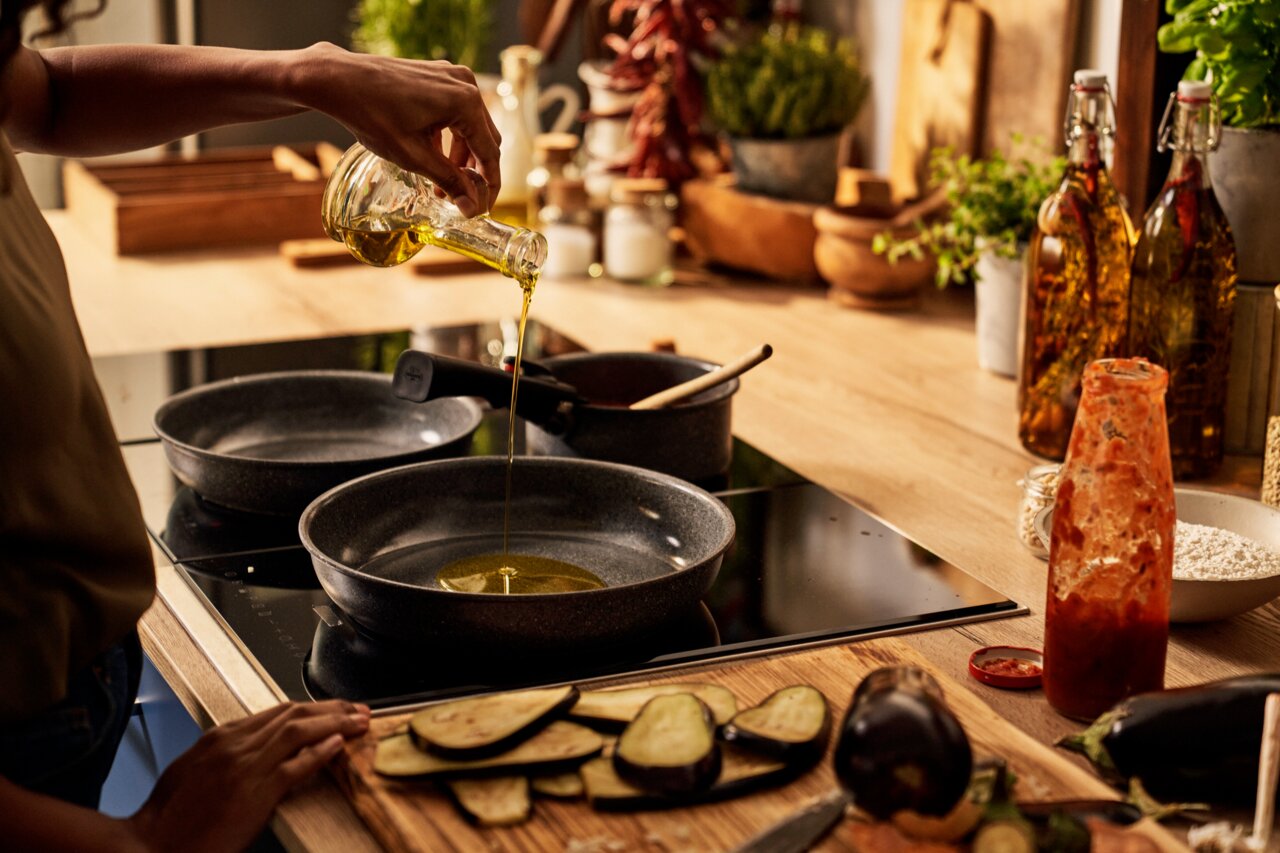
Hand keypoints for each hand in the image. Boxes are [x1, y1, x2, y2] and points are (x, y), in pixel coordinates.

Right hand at [125, 700, 369, 852]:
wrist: (149, 847)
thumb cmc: (167, 820)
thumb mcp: (192, 774)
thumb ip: (223, 757)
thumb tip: (250, 752)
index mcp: (220, 738)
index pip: (276, 712)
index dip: (311, 708)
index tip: (333, 709)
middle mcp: (234, 744)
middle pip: (293, 713)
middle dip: (330, 708)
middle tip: (358, 709)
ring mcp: (245, 766)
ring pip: (299, 731)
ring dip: (335, 722)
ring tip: (360, 721)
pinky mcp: (254, 791)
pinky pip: (296, 764)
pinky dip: (320, 752)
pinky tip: (339, 745)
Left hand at [299, 42, 500, 216]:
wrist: (338, 80)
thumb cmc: (372, 114)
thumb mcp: (413, 156)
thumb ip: (449, 181)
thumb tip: (472, 207)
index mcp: (464, 102)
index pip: (489, 152)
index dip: (489, 184)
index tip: (484, 207)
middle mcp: (465, 84)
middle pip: (485, 137)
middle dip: (475, 170)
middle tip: (464, 198)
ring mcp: (451, 76)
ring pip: (470, 125)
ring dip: (461, 155)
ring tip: (442, 183)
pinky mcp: (437, 75)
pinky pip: (455, 112)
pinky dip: (449, 136)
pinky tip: (431, 155)